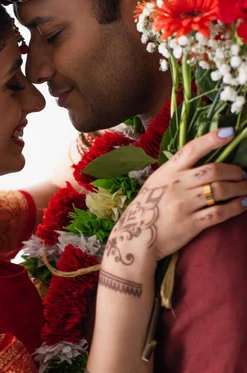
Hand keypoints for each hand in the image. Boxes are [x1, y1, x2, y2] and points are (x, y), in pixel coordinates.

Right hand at [106, 128, 246, 262]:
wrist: (136, 239)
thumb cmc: (146, 209)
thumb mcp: (155, 184)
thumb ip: (175, 173)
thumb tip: (201, 162)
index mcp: (168, 172)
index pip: (192, 149)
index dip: (212, 139)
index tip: (230, 133)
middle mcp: (177, 186)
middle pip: (214, 171)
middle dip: (235, 172)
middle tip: (243, 175)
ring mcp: (184, 205)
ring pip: (220, 191)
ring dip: (240, 189)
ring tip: (246, 189)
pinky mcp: (191, 224)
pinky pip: (219, 212)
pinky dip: (235, 208)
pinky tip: (242, 205)